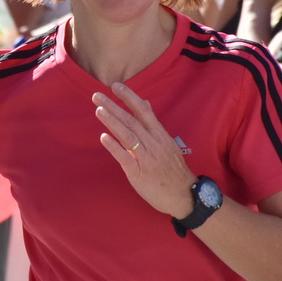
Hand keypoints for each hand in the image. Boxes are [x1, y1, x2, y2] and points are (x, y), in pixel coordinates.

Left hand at [92, 83, 195, 218]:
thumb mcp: (167, 142)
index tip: (115, 86)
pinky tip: (104, 138)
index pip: (143, 110)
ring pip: (128, 136)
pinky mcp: (139, 173)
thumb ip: (153, 123)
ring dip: (112, 122)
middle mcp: (153, 143)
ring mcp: (146, 157)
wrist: (184, 194)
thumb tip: (145, 103)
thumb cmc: (173, 169)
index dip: (129, 97)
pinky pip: (125, 158)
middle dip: (114, 106)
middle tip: (97, 95)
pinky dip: (115, 147)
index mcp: (160, 135)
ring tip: (99, 110)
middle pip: (132, 121)